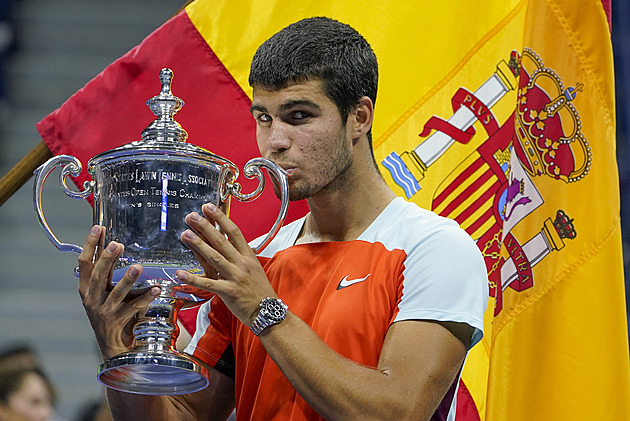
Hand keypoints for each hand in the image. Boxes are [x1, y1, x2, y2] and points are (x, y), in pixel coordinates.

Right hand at [77, 225, 160, 359]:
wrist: (112, 344)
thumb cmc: (110, 311)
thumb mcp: (104, 290)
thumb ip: (108, 270)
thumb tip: (114, 243)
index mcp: (86, 288)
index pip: (84, 263)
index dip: (90, 245)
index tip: (98, 227)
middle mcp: (92, 299)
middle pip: (98, 276)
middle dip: (107, 259)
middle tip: (118, 244)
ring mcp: (104, 311)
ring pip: (116, 293)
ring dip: (127, 279)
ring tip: (138, 267)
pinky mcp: (117, 321)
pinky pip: (133, 307)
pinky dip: (145, 297)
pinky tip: (156, 289)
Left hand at [177, 203, 276, 325]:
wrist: (268, 311)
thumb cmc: (260, 291)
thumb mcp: (254, 268)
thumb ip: (241, 256)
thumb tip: (230, 243)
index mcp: (248, 256)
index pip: (234, 232)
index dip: (221, 218)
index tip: (209, 208)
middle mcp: (242, 264)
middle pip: (221, 241)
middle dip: (205, 227)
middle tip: (192, 216)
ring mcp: (235, 277)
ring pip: (214, 257)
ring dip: (198, 245)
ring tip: (185, 234)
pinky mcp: (228, 291)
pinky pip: (208, 283)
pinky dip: (193, 278)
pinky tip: (180, 273)